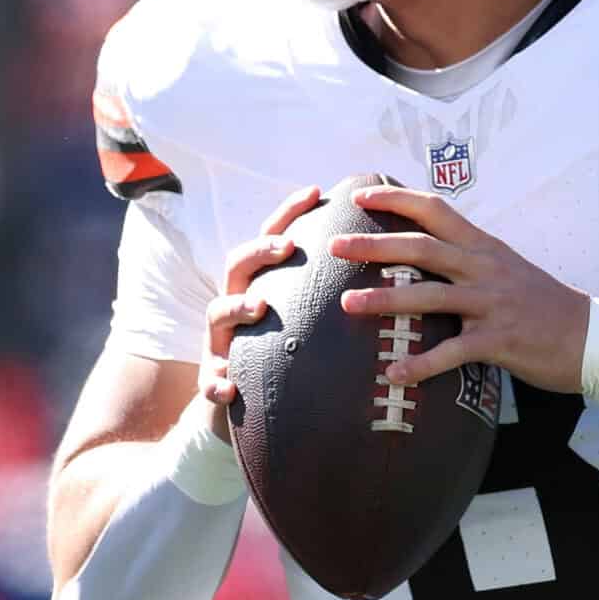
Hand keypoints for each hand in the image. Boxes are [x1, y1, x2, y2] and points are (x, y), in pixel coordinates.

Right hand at [200, 185, 324, 436]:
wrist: (254, 408)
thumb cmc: (293, 354)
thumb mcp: (309, 317)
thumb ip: (331, 289)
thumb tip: (389, 254)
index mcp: (262, 285)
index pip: (271, 238)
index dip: (289, 213)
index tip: (315, 191)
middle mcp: (236, 305)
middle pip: (237, 265)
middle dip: (259, 251)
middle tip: (288, 246)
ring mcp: (222, 342)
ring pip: (216, 315)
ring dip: (235, 308)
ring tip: (258, 308)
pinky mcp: (215, 381)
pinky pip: (209, 381)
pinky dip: (215, 382)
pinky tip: (229, 387)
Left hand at [331, 185, 590, 391]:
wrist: (593, 337)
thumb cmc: (544, 305)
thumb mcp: (508, 269)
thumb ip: (470, 259)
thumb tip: (427, 254)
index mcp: (485, 247)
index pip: (436, 211)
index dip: (397, 200)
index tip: (360, 197)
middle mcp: (485, 268)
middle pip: (422, 248)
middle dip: (375, 245)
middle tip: (335, 245)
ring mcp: (492, 304)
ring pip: (429, 296)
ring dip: (385, 300)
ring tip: (347, 304)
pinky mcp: (499, 341)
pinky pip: (451, 353)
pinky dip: (420, 365)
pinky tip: (393, 375)